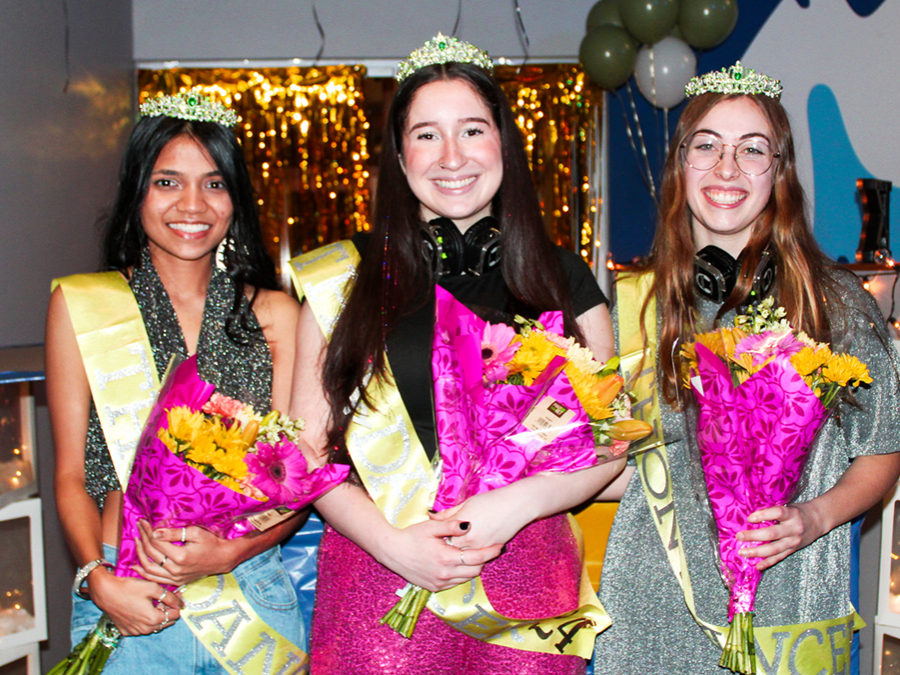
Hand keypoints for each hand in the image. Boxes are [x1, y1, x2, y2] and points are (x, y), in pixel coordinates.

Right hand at [88, 569, 182, 635]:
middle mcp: (144, 629)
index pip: (175, 616)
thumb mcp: (153, 588)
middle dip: (167, 610)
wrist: (105, 592)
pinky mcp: (126, 631)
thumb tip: (181, 604)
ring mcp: (134, 632)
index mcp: (153, 619)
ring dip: (157, 615)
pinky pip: (141, 628)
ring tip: (152, 602)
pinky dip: (145, 620)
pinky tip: (141, 608)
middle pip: (165, 622)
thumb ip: (170, 597)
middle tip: (163, 597)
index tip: (175, 595)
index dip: (176, 604)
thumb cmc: (129, 588)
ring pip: (154, 626)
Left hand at [133, 520, 248, 584]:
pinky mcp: (176, 582)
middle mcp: (176, 570)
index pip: (157, 542)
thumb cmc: (211, 542)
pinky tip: (136, 565)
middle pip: (151, 554)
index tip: (143, 521)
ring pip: (149, 568)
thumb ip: (175, 533)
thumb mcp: (196, 533)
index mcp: (181, 557)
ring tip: (137, 541)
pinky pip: (154, 579)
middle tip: (139, 528)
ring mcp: (175, 578)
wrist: (222, 559)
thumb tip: (155, 532)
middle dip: (142, 538)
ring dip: (140, 554)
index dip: (148, 531)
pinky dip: (143, 572)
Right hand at [377, 518, 501, 592]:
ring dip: (471, 568)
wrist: (391, 551)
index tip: (500, 546)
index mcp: (446, 558)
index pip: (477, 558)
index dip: (491, 552)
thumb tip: (469, 524)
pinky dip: (460, 574)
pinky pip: (454, 583)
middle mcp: (444, 574)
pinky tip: (457, 563)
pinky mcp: (433, 588)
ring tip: (472, 555)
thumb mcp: (431, 526)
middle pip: (475, 571)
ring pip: (466, 578)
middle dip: (483, 560)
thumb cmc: (411, 535)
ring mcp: (439, 583)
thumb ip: (451, 525)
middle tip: (486, 549)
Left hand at [430, 488, 534, 549]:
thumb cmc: (490, 500)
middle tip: (444, 545)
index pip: (442, 538)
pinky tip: (472, 549)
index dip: (438, 538)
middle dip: (447, 549)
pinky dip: (474, 556)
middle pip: (452, 551)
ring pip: (465, 559)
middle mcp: (470, 540)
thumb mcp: (466, 503)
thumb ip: (448, 513)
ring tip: (459, 547)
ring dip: (461, 555)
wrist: (516, 504)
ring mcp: (481, 548)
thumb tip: (431, 516)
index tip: (435, 537)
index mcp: (460, 526)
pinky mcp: (492, 551)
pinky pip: (479, 559)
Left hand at [736, 503, 823, 570]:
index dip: (763, 515)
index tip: (749, 518)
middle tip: (739, 536)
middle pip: (772, 534)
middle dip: (753, 536)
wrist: (818, 520)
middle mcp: (794, 528)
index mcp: (792, 514)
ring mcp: (793, 541)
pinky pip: (779, 558)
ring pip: (774, 549)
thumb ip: (772, 510)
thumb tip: (749, 513)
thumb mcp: (788, 506)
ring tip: (742, 552)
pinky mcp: (793, 550)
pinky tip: (757, 565)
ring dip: (757, 552)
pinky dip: (768, 562)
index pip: (778, 513)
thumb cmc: (797, 511)